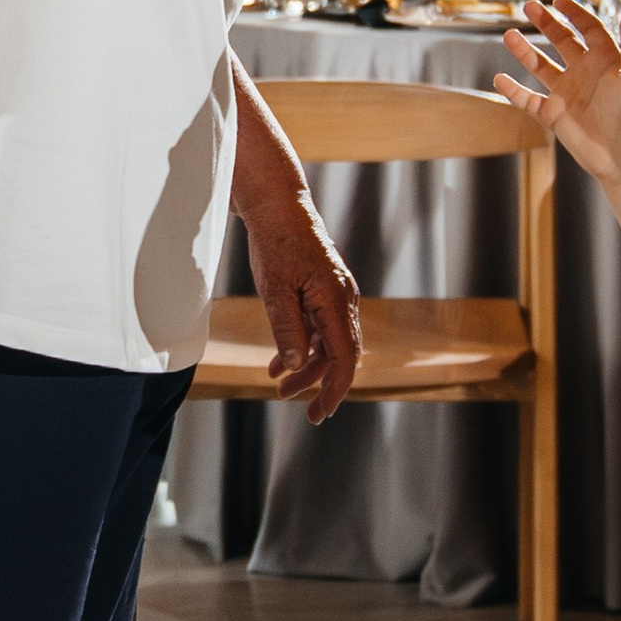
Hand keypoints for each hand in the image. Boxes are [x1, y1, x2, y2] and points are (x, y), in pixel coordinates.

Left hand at [238, 187, 360, 420]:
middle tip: (303, 410)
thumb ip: (287, 330)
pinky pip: (318, 328)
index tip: (322, 411)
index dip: (336, 389)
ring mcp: (335, 296)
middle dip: (321, 384)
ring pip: (328, 343)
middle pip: (339, 355)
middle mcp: (343, 301)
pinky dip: (302, 348)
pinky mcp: (323, 291)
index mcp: (336, 302)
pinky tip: (280, 364)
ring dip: (307, 368)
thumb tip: (297, 366)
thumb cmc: (278, 245)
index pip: (345, 358)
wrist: (280, 208)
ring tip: (280, 387)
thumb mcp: (275, 291)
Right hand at [498, 0, 620, 195]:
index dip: (575, 13)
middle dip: (546, 23)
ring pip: (541, 66)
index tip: (559, 0)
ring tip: (509, 35)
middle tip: (529, 5)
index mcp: (606, 61)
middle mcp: (585, 73)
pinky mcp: (554, 114)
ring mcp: (568, 93)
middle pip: (562, 40)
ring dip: (525, 50)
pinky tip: (499, 79)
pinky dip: (513, 91)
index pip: (589, 28)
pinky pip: (528, 99)